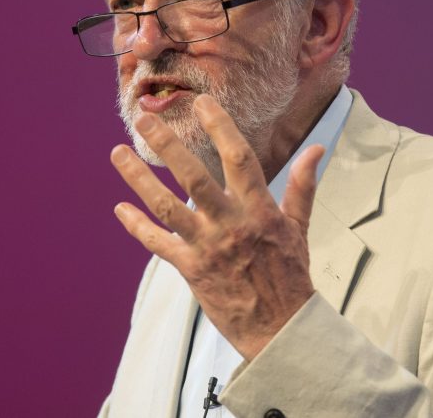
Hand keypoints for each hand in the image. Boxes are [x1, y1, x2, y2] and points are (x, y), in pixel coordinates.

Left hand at [110, 94, 323, 360]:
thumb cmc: (291, 275)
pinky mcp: (191, 270)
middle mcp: (231, 224)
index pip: (239, 158)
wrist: (280, 328)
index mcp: (260, 210)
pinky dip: (137, 226)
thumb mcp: (300, 227)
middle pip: (194, 177)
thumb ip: (302, 186)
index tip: (202, 103)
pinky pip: (158, 244)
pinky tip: (120, 208)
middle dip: (167, 145)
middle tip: (144, 118)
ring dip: (138, 180)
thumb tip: (315, 149)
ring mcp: (208, 248)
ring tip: (117, 153)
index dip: (220, 127)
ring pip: (167, 208)